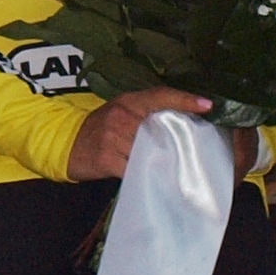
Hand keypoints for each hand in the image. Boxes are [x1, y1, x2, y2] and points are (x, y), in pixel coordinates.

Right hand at [70, 87, 223, 181]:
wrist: (67, 144)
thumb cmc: (100, 129)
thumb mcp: (121, 112)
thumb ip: (145, 112)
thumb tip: (182, 118)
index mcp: (128, 102)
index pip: (160, 95)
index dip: (185, 99)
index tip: (208, 105)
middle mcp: (122, 116)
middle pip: (160, 126)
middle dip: (179, 138)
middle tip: (200, 147)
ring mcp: (114, 138)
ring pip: (150, 150)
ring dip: (165, 159)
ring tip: (182, 167)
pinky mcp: (108, 159)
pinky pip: (135, 168)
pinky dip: (147, 174)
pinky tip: (158, 179)